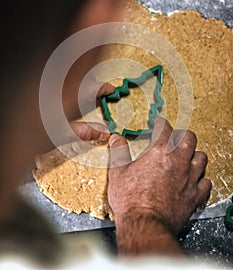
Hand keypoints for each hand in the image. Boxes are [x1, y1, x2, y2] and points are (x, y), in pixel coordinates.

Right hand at [108, 117, 211, 235]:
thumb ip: (118, 152)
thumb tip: (116, 139)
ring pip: (201, 158)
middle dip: (182, 135)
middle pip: (189, 138)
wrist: (144, 225)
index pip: (165, 129)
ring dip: (194, 154)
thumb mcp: (118, 172)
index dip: (161, 123)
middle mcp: (178, 162)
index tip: (159, 123)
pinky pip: (205, 183)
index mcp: (160, 152)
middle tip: (174, 137)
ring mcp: (189, 179)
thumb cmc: (131, 200)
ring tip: (187, 156)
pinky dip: (201, 179)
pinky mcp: (194, 196)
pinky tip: (195, 180)